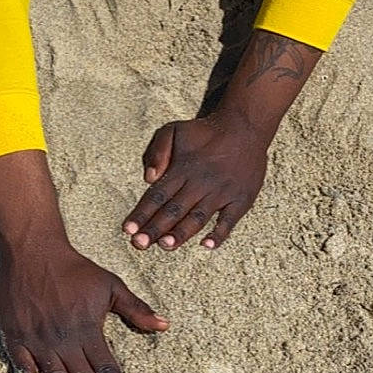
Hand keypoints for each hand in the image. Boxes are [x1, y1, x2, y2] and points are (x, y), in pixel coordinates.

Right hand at [0, 236, 167, 372]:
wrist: (32, 250)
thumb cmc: (75, 268)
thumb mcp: (111, 285)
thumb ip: (136, 309)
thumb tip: (164, 325)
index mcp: (89, 330)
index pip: (108, 371)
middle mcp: (65, 340)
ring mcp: (40, 342)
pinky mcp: (17, 339)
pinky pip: (23, 370)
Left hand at [123, 110, 269, 251]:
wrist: (245, 126)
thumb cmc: (205, 131)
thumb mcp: (174, 129)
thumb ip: (158, 151)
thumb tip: (148, 178)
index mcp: (183, 169)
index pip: (157, 196)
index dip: (141, 214)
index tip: (127, 230)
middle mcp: (200, 183)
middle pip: (173, 210)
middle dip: (154, 229)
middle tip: (139, 244)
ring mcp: (222, 192)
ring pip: (197, 218)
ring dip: (181, 233)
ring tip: (165, 246)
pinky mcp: (241, 198)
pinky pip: (229, 220)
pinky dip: (219, 234)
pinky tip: (207, 246)